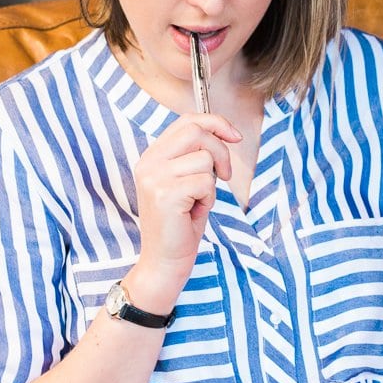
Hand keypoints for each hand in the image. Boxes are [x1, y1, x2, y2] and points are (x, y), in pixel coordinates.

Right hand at [128, 113, 241, 308]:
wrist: (164, 261)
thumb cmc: (180, 224)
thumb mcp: (187, 182)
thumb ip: (194, 155)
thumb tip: (224, 132)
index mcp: (151, 157)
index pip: (186, 121)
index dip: (215, 123)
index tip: (234, 136)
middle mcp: (148, 163)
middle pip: (196, 132)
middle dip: (220, 151)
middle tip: (225, 175)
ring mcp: (154, 177)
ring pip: (204, 159)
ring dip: (211, 183)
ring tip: (198, 202)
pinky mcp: (165, 193)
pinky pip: (205, 181)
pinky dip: (208, 198)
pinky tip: (195, 212)